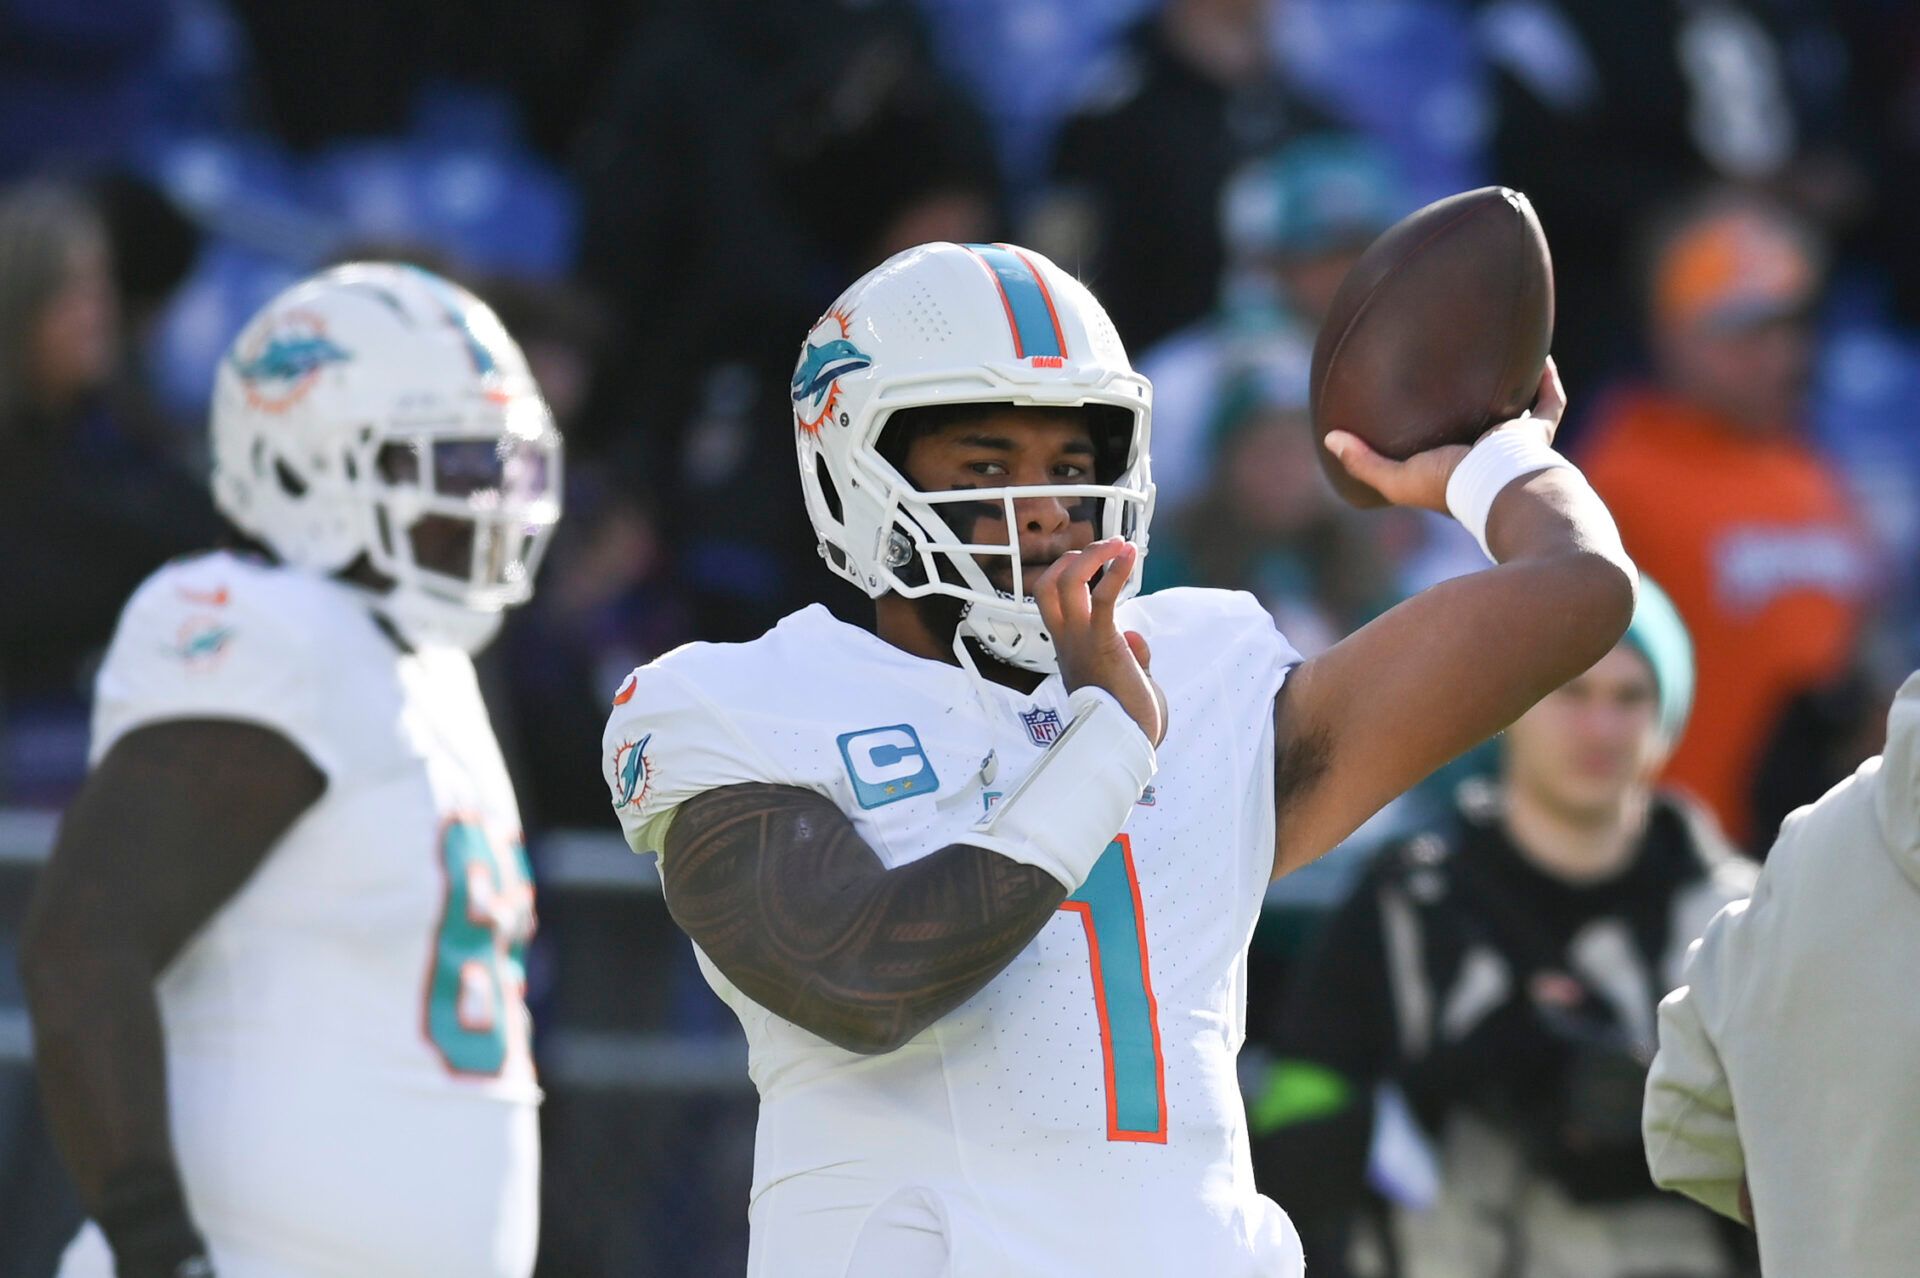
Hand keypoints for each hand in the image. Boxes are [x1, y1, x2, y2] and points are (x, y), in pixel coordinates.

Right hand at [1033, 539, 1166, 745]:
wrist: (1126, 744)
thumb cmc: (1128, 719)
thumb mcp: (1127, 680)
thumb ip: (1130, 656)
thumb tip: (1135, 638)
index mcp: (1068, 649)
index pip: (1049, 601)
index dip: (1065, 574)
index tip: (1096, 561)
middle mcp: (1067, 641)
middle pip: (1047, 585)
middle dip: (1073, 559)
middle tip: (1106, 548)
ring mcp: (1081, 641)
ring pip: (1066, 582)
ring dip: (1093, 555)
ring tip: (1119, 543)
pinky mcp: (1104, 642)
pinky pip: (1101, 597)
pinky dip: (1115, 571)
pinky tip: (1129, 555)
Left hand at [1323, 357, 1567, 514]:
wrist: (1500, 485)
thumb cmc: (1449, 485)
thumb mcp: (1398, 478)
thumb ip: (1364, 462)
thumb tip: (1330, 438)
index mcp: (1455, 471)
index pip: (1440, 455)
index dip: (1429, 441)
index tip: (1413, 414)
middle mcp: (1486, 458)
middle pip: (1479, 431)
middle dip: (1472, 411)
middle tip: (1457, 380)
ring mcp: (1516, 445)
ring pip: (1517, 415)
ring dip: (1511, 392)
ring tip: (1497, 361)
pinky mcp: (1539, 432)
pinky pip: (1549, 402)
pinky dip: (1547, 380)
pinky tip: (1539, 354)